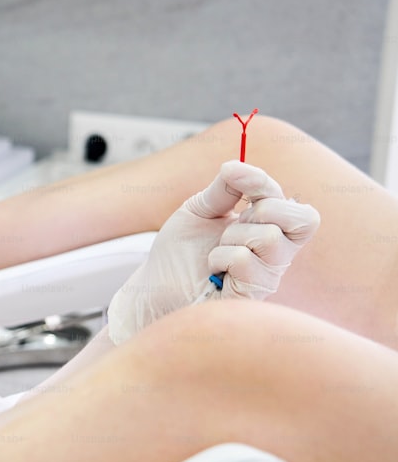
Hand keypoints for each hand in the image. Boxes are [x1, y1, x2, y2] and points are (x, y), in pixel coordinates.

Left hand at [106, 161, 319, 345]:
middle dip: (266, 209)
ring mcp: (267, 277)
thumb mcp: (199, 211)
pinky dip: (218, 258)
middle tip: (237, 221)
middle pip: (305, 220)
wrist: (155, 288)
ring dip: (231, 237)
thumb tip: (235, 166)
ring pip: (269, 237)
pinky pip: (244, 260)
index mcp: (269, 229)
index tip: (230, 171)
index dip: (262, 181)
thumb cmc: (180, 253)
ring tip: (216, 252)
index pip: (288, 202)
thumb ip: (222, 189)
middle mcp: (276, 254)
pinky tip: (213, 272)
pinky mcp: (252, 296)